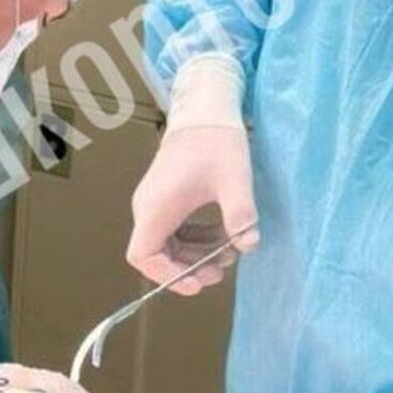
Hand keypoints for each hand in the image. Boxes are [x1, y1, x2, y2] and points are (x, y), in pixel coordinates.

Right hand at [126, 126, 258, 294]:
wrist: (204, 110)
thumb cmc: (216, 141)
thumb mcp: (234, 179)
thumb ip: (241, 214)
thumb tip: (248, 244)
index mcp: (157, 207)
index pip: (144, 256)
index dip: (167, 276)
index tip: (197, 282)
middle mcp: (148, 208)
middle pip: (156, 254)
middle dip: (188, 269)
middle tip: (220, 271)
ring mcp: (156, 203)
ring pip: (166, 244)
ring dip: (195, 255)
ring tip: (229, 251)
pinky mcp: (166, 198)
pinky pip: (174, 230)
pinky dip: (195, 240)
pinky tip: (222, 235)